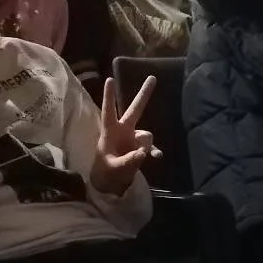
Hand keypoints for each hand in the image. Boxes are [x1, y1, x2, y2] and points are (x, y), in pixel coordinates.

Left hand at [91, 76, 159, 194]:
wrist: (110, 184)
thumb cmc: (105, 172)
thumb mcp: (114, 167)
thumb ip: (129, 160)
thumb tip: (144, 151)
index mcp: (110, 132)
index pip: (109, 111)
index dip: (109, 96)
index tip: (109, 80)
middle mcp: (123, 131)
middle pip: (135, 109)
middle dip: (144, 95)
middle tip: (152, 78)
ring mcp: (133, 139)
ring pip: (146, 134)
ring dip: (147, 143)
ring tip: (142, 155)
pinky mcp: (141, 149)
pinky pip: (151, 147)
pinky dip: (154, 151)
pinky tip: (157, 157)